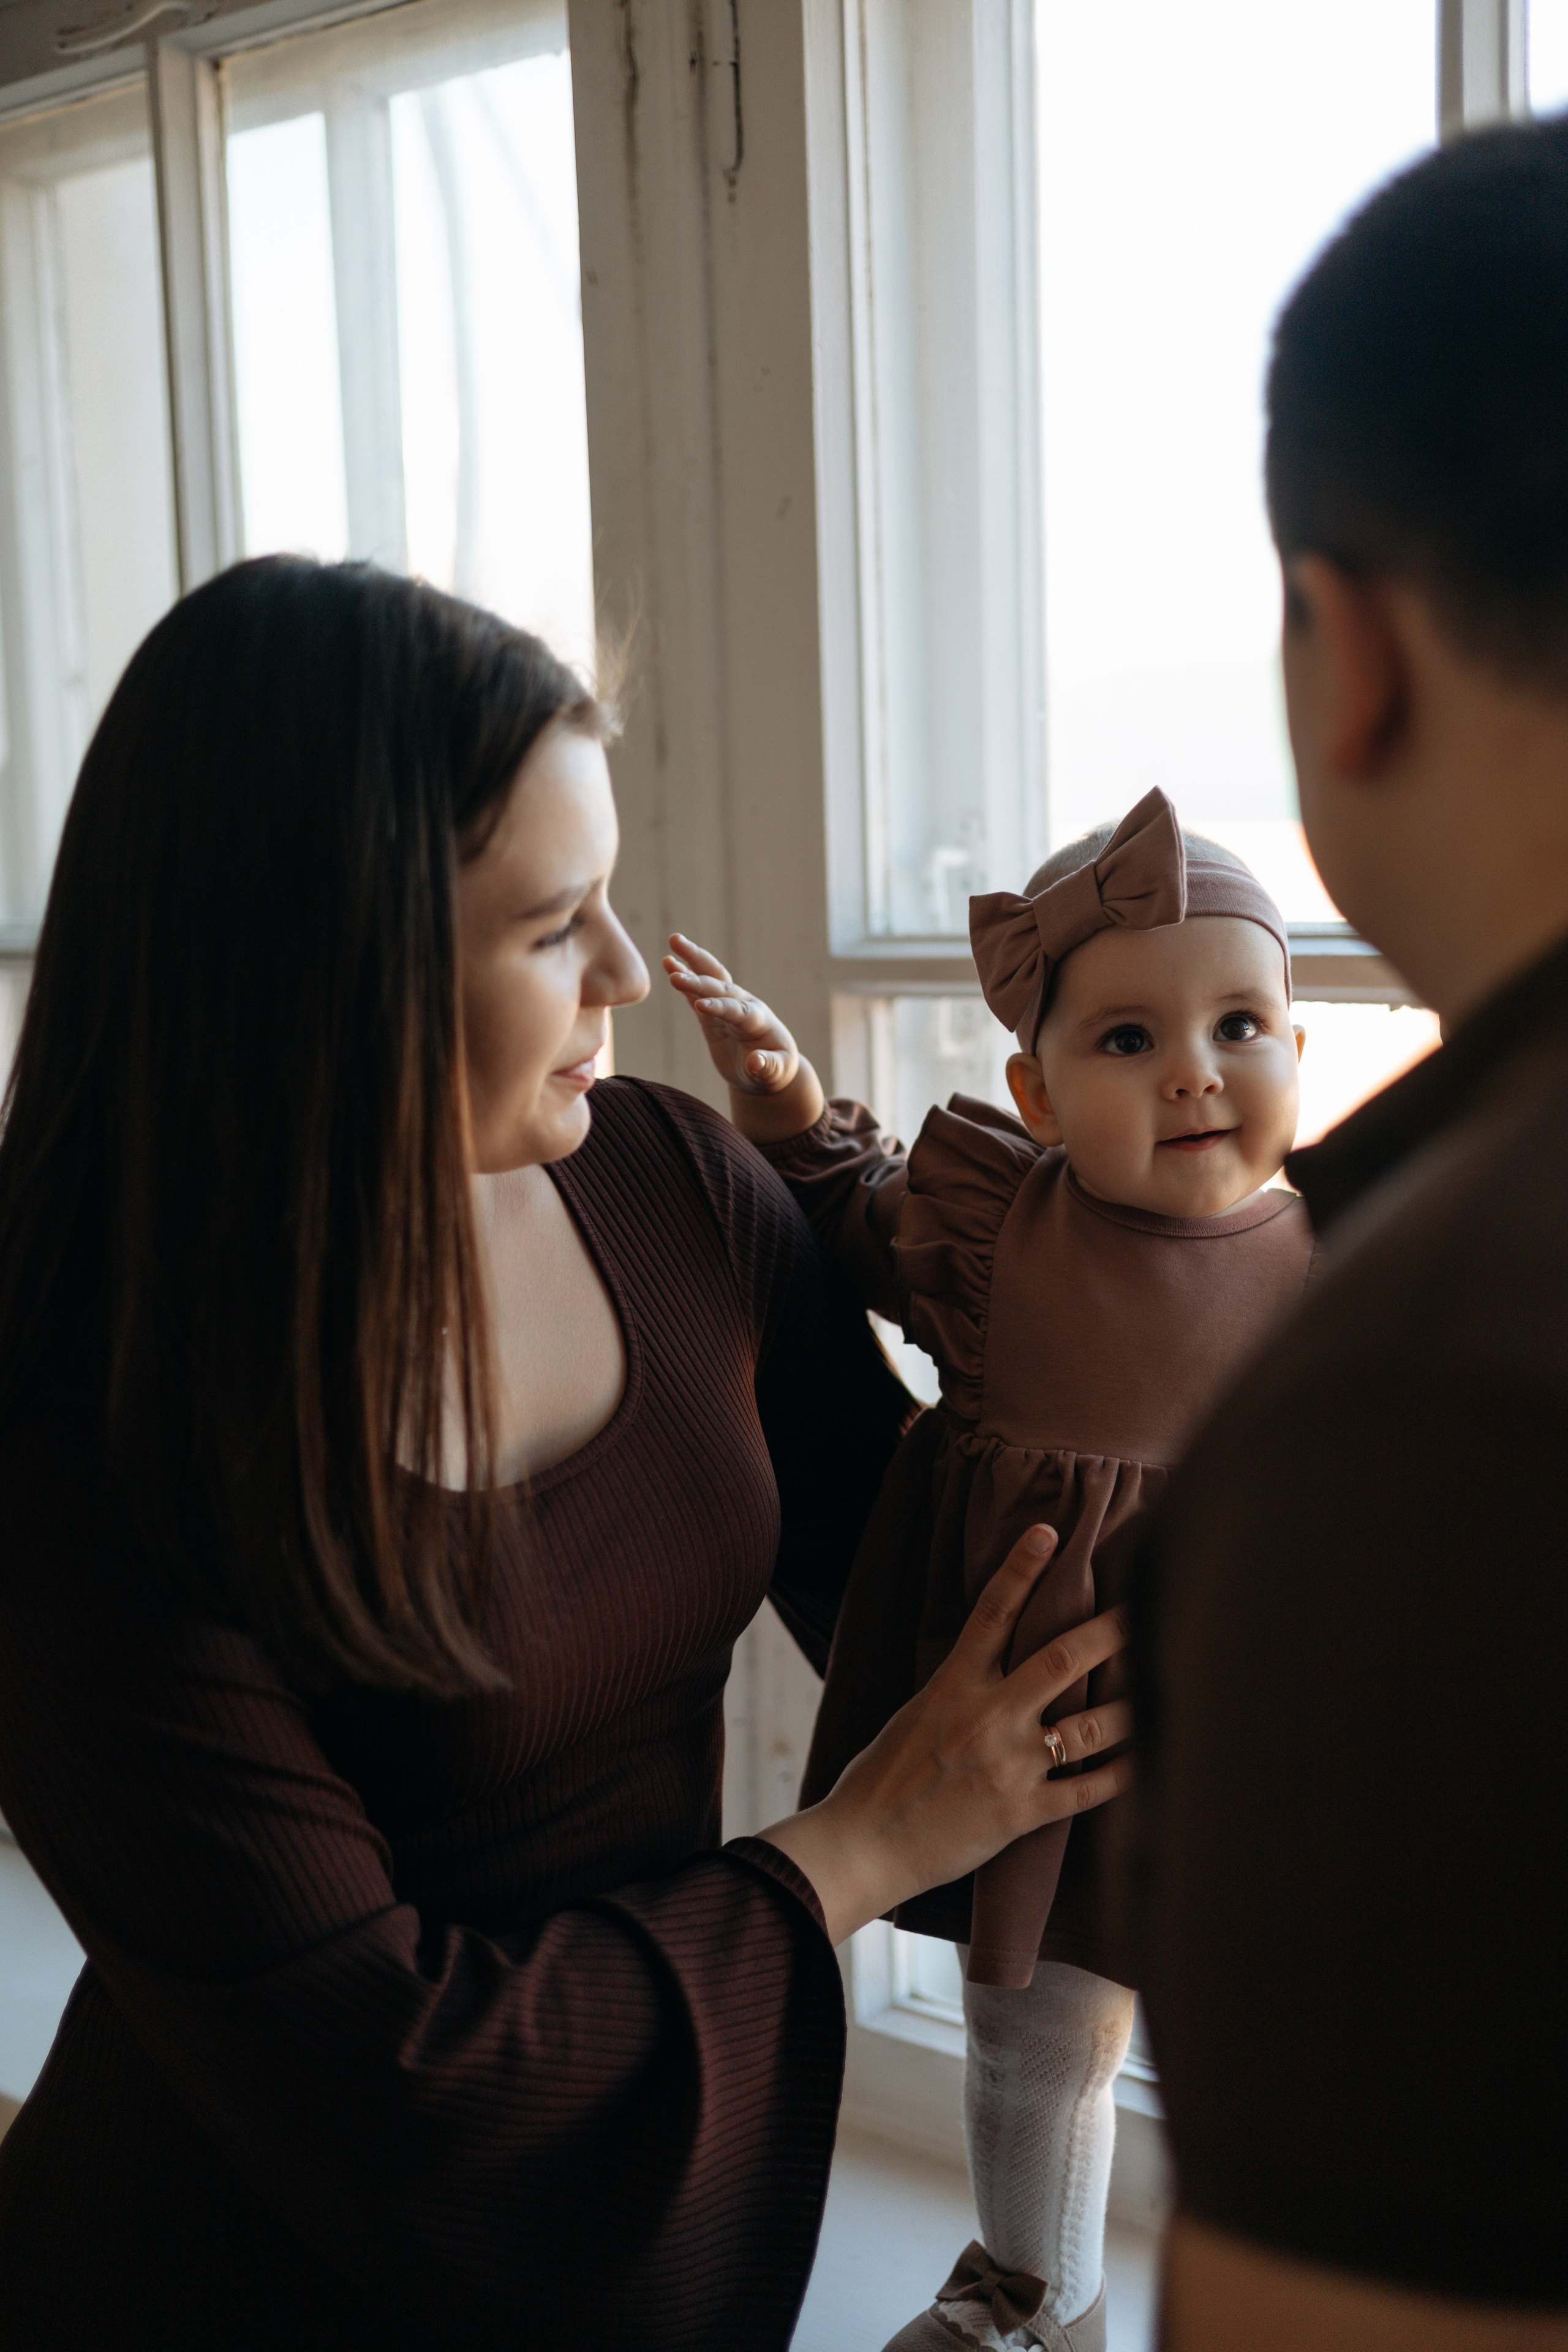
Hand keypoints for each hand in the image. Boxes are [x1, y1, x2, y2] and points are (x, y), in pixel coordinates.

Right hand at [663, 934, 826, 1141]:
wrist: (767, 1067)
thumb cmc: (774, 1071)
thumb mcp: (775, 1073)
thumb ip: (768, 1067)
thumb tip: (755, 1063)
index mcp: (758, 1021)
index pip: (737, 1011)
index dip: (720, 1008)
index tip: (701, 1006)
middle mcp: (743, 1006)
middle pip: (720, 988)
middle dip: (699, 982)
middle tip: (675, 974)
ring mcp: (727, 1006)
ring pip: (710, 979)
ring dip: (693, 960)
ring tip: (674, 941)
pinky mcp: (712, 1012)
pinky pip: (696, 991)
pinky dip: (685, 975)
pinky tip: (669, 961)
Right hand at [756, 1524, 1132, 1944]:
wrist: (864, 1843)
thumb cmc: (881, 1778)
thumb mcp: (914, 1714)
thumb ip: (958, 1687)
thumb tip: (990, 1662)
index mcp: (952, 1687)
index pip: (992, 1613)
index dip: (1021, 1569)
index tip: (1047, 1533)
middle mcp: (985, 1717)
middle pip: (1059, 1659)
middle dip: (1107, 1631)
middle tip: (1145, 1605)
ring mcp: (1007, 1765)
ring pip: (1087, 1727)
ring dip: (1132, 1706)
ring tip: (1168, 1683)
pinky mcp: (1021, 1813)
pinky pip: (1086, 1791)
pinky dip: (1122, 1777)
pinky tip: (1151, 1763)